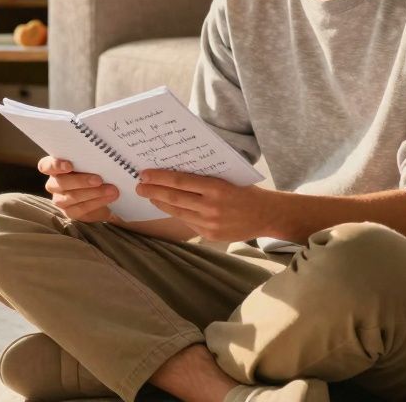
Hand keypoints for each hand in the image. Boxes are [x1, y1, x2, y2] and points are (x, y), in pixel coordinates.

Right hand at [37, 156, 119, 221]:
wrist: (104, 194)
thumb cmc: (95, 172)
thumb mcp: (92, 164)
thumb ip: (90, 159)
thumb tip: (103, 153)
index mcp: (55, 167)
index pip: (46, 166)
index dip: (55, 165)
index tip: (69, 165)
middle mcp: (54, 183)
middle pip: (61, 183)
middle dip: (81, 181)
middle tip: (99, 179)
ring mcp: (60, 200)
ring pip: (72, 197)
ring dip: (93, 193)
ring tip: (111, 190)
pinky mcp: (70, 212)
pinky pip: (81, 208)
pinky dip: (97, 202)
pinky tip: (109, 198)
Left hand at [136, 169, 278, 241]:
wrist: (266, 214)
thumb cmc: (245, 190)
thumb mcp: (227, 177)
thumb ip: (205, 176)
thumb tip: (175, 170)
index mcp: (217, 187)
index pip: (180, 181)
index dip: (160, 177)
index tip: (145, 174)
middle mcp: (212, 207)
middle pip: (174, 197)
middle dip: (153, 191)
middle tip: (139, 185)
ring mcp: (210, 223)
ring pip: (177, 211)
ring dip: (160, 203)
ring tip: (149, 195)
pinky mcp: (210, 235)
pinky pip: (187, 222)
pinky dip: (175, 213)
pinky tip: (167, 206)